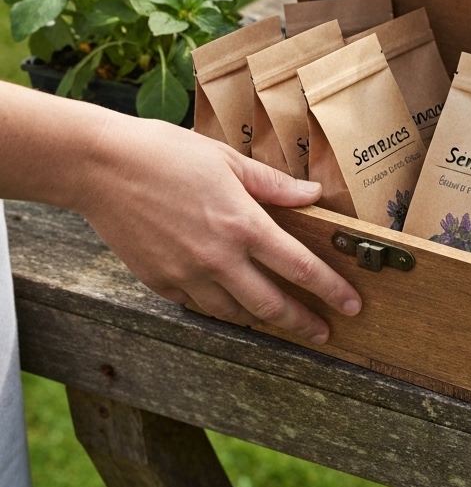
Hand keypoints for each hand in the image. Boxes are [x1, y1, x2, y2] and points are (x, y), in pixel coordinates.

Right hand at [80, 112, 361, 343]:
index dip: (331, 289)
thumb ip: (274, 184)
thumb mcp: (229, 160)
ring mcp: (187, 275)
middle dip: (304, 322)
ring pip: (236, 313)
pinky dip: (223, 311)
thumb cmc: (167, 154)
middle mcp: (219, 258)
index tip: (352, 304)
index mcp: (243, 224)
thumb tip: (313, 194)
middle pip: (272, 304)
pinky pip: (201, 307)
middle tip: (325, 332)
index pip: (300, 267)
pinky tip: (234, 307)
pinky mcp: (160, 282)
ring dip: (264, 321)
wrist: (101, 167)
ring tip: (284, 322)